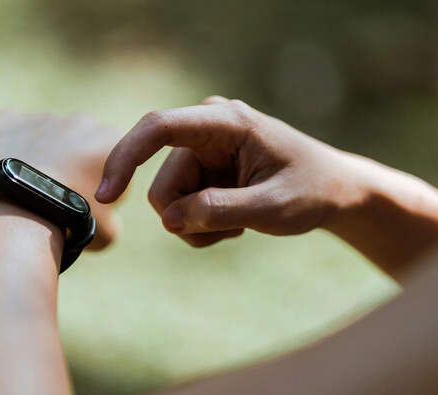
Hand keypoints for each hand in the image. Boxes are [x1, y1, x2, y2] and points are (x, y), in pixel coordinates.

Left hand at [0, 111, 122, 248]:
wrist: (17, 213)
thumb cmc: (69, 223)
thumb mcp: (108, 232)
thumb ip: (113, 218)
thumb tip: (103, 219)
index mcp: (113, 141)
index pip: (118, 162)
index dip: (108, 186)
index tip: (92, 205)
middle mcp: (83, 122)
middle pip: (82, 145)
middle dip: (75, 165)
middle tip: (60, 198)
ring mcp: (44, 118)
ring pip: (46, 137)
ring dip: (44, 157)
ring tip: (30, 190)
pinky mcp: (7, 120)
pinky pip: (10, 131)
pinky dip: (9, 149)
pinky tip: (7, 174)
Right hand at [95, 96, 357, 246]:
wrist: (333, 190)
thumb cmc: (311, 190)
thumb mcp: (274, 207)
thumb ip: (220, 211)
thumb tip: (169, 220)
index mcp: (224, 122)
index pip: (157, 128)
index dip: (124, 157)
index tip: (105, 195)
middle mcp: (205, 129)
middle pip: (163, 186)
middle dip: (190, 218)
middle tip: (233, 228)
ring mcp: (201, 151)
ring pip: (169, 203)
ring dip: (201, 225)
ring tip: (241, 223)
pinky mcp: (202, 170)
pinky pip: (181, 207)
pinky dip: (204, 224)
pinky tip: (236, 220)